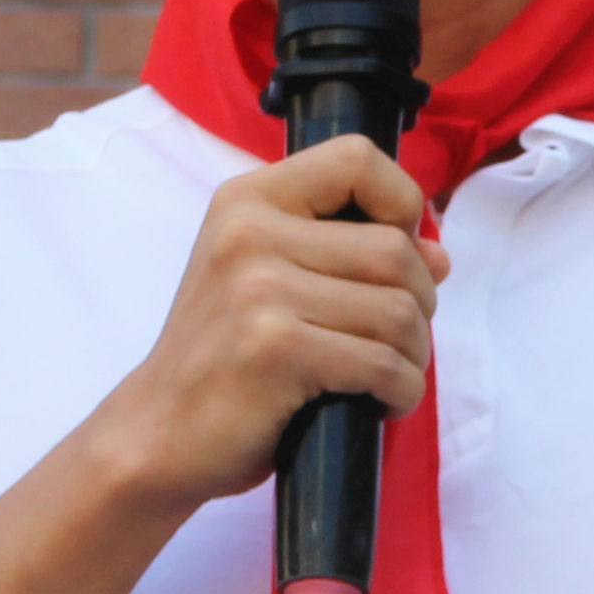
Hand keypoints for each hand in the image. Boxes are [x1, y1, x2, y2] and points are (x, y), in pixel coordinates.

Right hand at [91, 135, 448, 510]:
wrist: (155, 434)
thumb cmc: (221, 358)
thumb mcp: (266, 280)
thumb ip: (346, 253)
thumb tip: (438, 256)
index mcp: (247, 200)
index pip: (356, 158)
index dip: (402, 203)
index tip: (397, 257)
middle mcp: (249, 233)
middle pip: (395, 249)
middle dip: (419, 303)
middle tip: (395, 340)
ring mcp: (259, 290)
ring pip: (398, 311)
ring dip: (413, 355)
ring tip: (387, 376)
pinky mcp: (277, 349)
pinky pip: (383, 364)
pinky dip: (401, 391)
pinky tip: (378, 403)